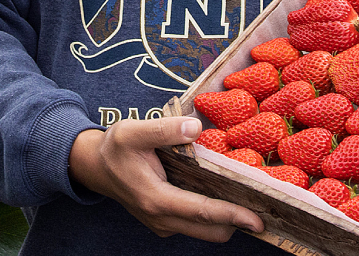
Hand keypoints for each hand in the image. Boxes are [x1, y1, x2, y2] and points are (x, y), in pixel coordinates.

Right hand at [68, 116, 263, 240]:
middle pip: (210, 230)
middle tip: (265, 204)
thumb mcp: (134, 131)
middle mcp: (162, 219)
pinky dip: (213, 215)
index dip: (232, 215)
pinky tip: (225, 193)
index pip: (202, 212)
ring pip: (204, 230)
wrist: (94, 166)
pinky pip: (195, 224)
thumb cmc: (115, 147)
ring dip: (226, 219)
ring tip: (250, 197)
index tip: (257, 219)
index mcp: (156, 199)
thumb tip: (196, 127)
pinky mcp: (164, 220)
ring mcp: (162, 223)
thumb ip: (165, 129)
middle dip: (237, 222)